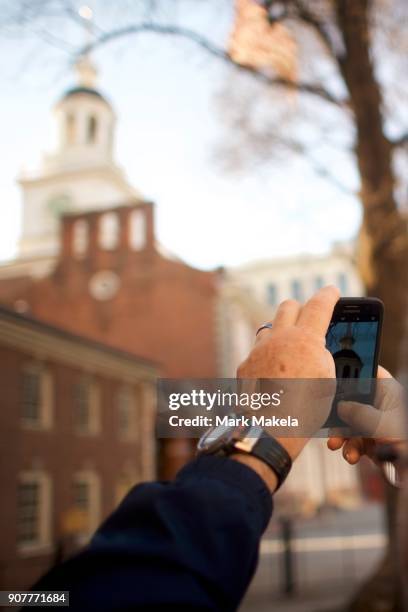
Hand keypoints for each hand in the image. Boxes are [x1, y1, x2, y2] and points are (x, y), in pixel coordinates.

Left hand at [237, 286, 338, 463]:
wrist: (269, 430)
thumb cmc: (304, 410)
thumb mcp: (327, 380)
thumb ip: (320, 354)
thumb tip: (312, 346)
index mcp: (305, 340)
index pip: (319, 305)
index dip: (328, 295)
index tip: (331, 291)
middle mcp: (279, 339)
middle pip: (288, 306)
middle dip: (300, 308)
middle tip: (308, 317)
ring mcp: (258, 351)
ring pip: (269, 327)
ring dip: (280, 332)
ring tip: (289, 347)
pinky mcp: (245, 364)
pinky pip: (257, 351)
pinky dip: (267, 356)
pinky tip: (272, 371)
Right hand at [327, 366, 406, 464]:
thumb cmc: (406, 440)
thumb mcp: (378, 422)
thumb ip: (356, 412)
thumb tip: (340, 407)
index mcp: (387, 390)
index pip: (365, 373)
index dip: (348, 374)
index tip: (331, 380)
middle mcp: (381, 405)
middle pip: (352, 401)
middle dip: (339, 415)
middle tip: (329, 421)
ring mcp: (378, 424)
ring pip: (351, 424)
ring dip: (342, 437)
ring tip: (337, 444)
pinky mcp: (375, 442)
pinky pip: (356, 442)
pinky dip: (351, 449)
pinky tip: (351, 456)